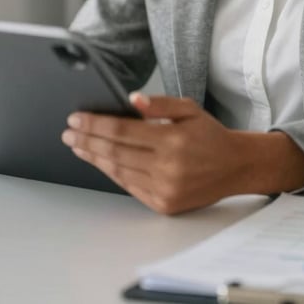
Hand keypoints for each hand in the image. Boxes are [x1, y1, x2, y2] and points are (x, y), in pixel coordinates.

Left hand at [61, 93, 303, 214]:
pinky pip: (129, 186)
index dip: (95, 124)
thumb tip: (132, 100)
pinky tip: (100, 161)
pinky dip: (112, 173)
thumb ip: (160, 103)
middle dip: (87, 140)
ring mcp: (164, 188)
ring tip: (78, 146)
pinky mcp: (163, 204)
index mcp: (172, 139)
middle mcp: (167, 166)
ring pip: (118, 171)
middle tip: (68, 132)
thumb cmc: (209, 135)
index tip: (75, 118)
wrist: (235, 167)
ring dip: (94, 157)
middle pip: (115, 151)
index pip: (122, 130)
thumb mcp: (189, 109)